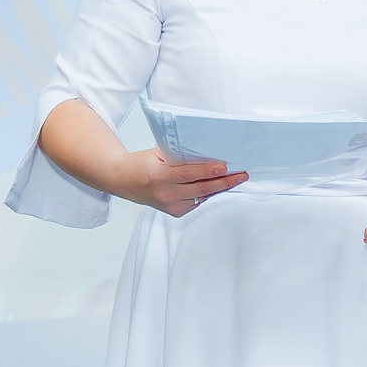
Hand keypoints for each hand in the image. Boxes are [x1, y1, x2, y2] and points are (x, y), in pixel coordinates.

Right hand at [126, 149, 245, 217]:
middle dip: (224, 182)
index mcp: (158, 176)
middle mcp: (165, 194)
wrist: (125, 181)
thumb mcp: (157, 154)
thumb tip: (206, 153)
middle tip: (242, 174)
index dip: (208, 171)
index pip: (189, 174)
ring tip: (236, 178)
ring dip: (220, 188)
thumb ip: (179, 155)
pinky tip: (218, 186)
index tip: (225, 167)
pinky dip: (208, 193)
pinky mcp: (175, 212)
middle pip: (201, 188)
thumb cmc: (142, 164)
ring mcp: (170, 206)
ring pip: (202, 196)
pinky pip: (197, 201)